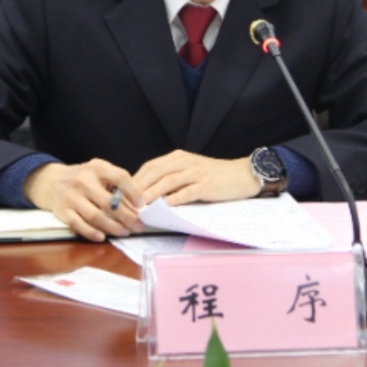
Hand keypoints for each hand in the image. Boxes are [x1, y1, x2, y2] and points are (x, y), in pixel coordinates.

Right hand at [23, 159, 144, 241]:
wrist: (50, 180)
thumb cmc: (82, 178)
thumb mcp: (98, 172)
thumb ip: (115, 183)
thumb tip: (136, 205)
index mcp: (97, 167)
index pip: (120, 177)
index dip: (134, 192)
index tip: (141, 205)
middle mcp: (83, 180)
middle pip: (110, 202)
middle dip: (127, 217)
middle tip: (138, 226)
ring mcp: (71, 196)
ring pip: (96, 216)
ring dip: (113, 227)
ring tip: (125, 232)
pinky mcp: (63, 211)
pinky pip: (79, 225)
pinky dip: (91, 232)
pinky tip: (102, 236)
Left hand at [133, 149, 258, 205]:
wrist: (243, 174)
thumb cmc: (215, 176)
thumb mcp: (190, 172)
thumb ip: (172, 179)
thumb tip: (149, 194)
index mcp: (178, 157)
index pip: (150, 167)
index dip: (135, 180)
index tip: (123, 194)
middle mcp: (184, 162)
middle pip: (155, 172)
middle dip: (138, 188)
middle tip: (126, 203)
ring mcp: (195, 172)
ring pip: (167, 182)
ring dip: (151, 194)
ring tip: (139, 207)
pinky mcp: (206, 185)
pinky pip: (185, 192)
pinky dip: (172, 200)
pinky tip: (163, 209)